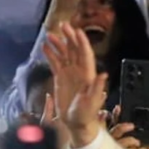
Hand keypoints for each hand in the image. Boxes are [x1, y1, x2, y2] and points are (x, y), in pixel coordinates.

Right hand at [42, 23, 107, 147]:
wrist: (76, 123)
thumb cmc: (86, 114)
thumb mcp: (92, 102)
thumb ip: (97, 88)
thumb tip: (104, 75)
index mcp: (88, 74)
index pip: (85, 54)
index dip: (82, 42)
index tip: (77, 31)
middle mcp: (79, 71)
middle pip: (74, 50)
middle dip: (69, 37)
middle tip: (63, 25)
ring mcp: (69, 73)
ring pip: (64, 54)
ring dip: (58, 43)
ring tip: (49, 35)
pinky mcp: (60, 78)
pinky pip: (55, 62)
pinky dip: (51, 54)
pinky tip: (45, 46)